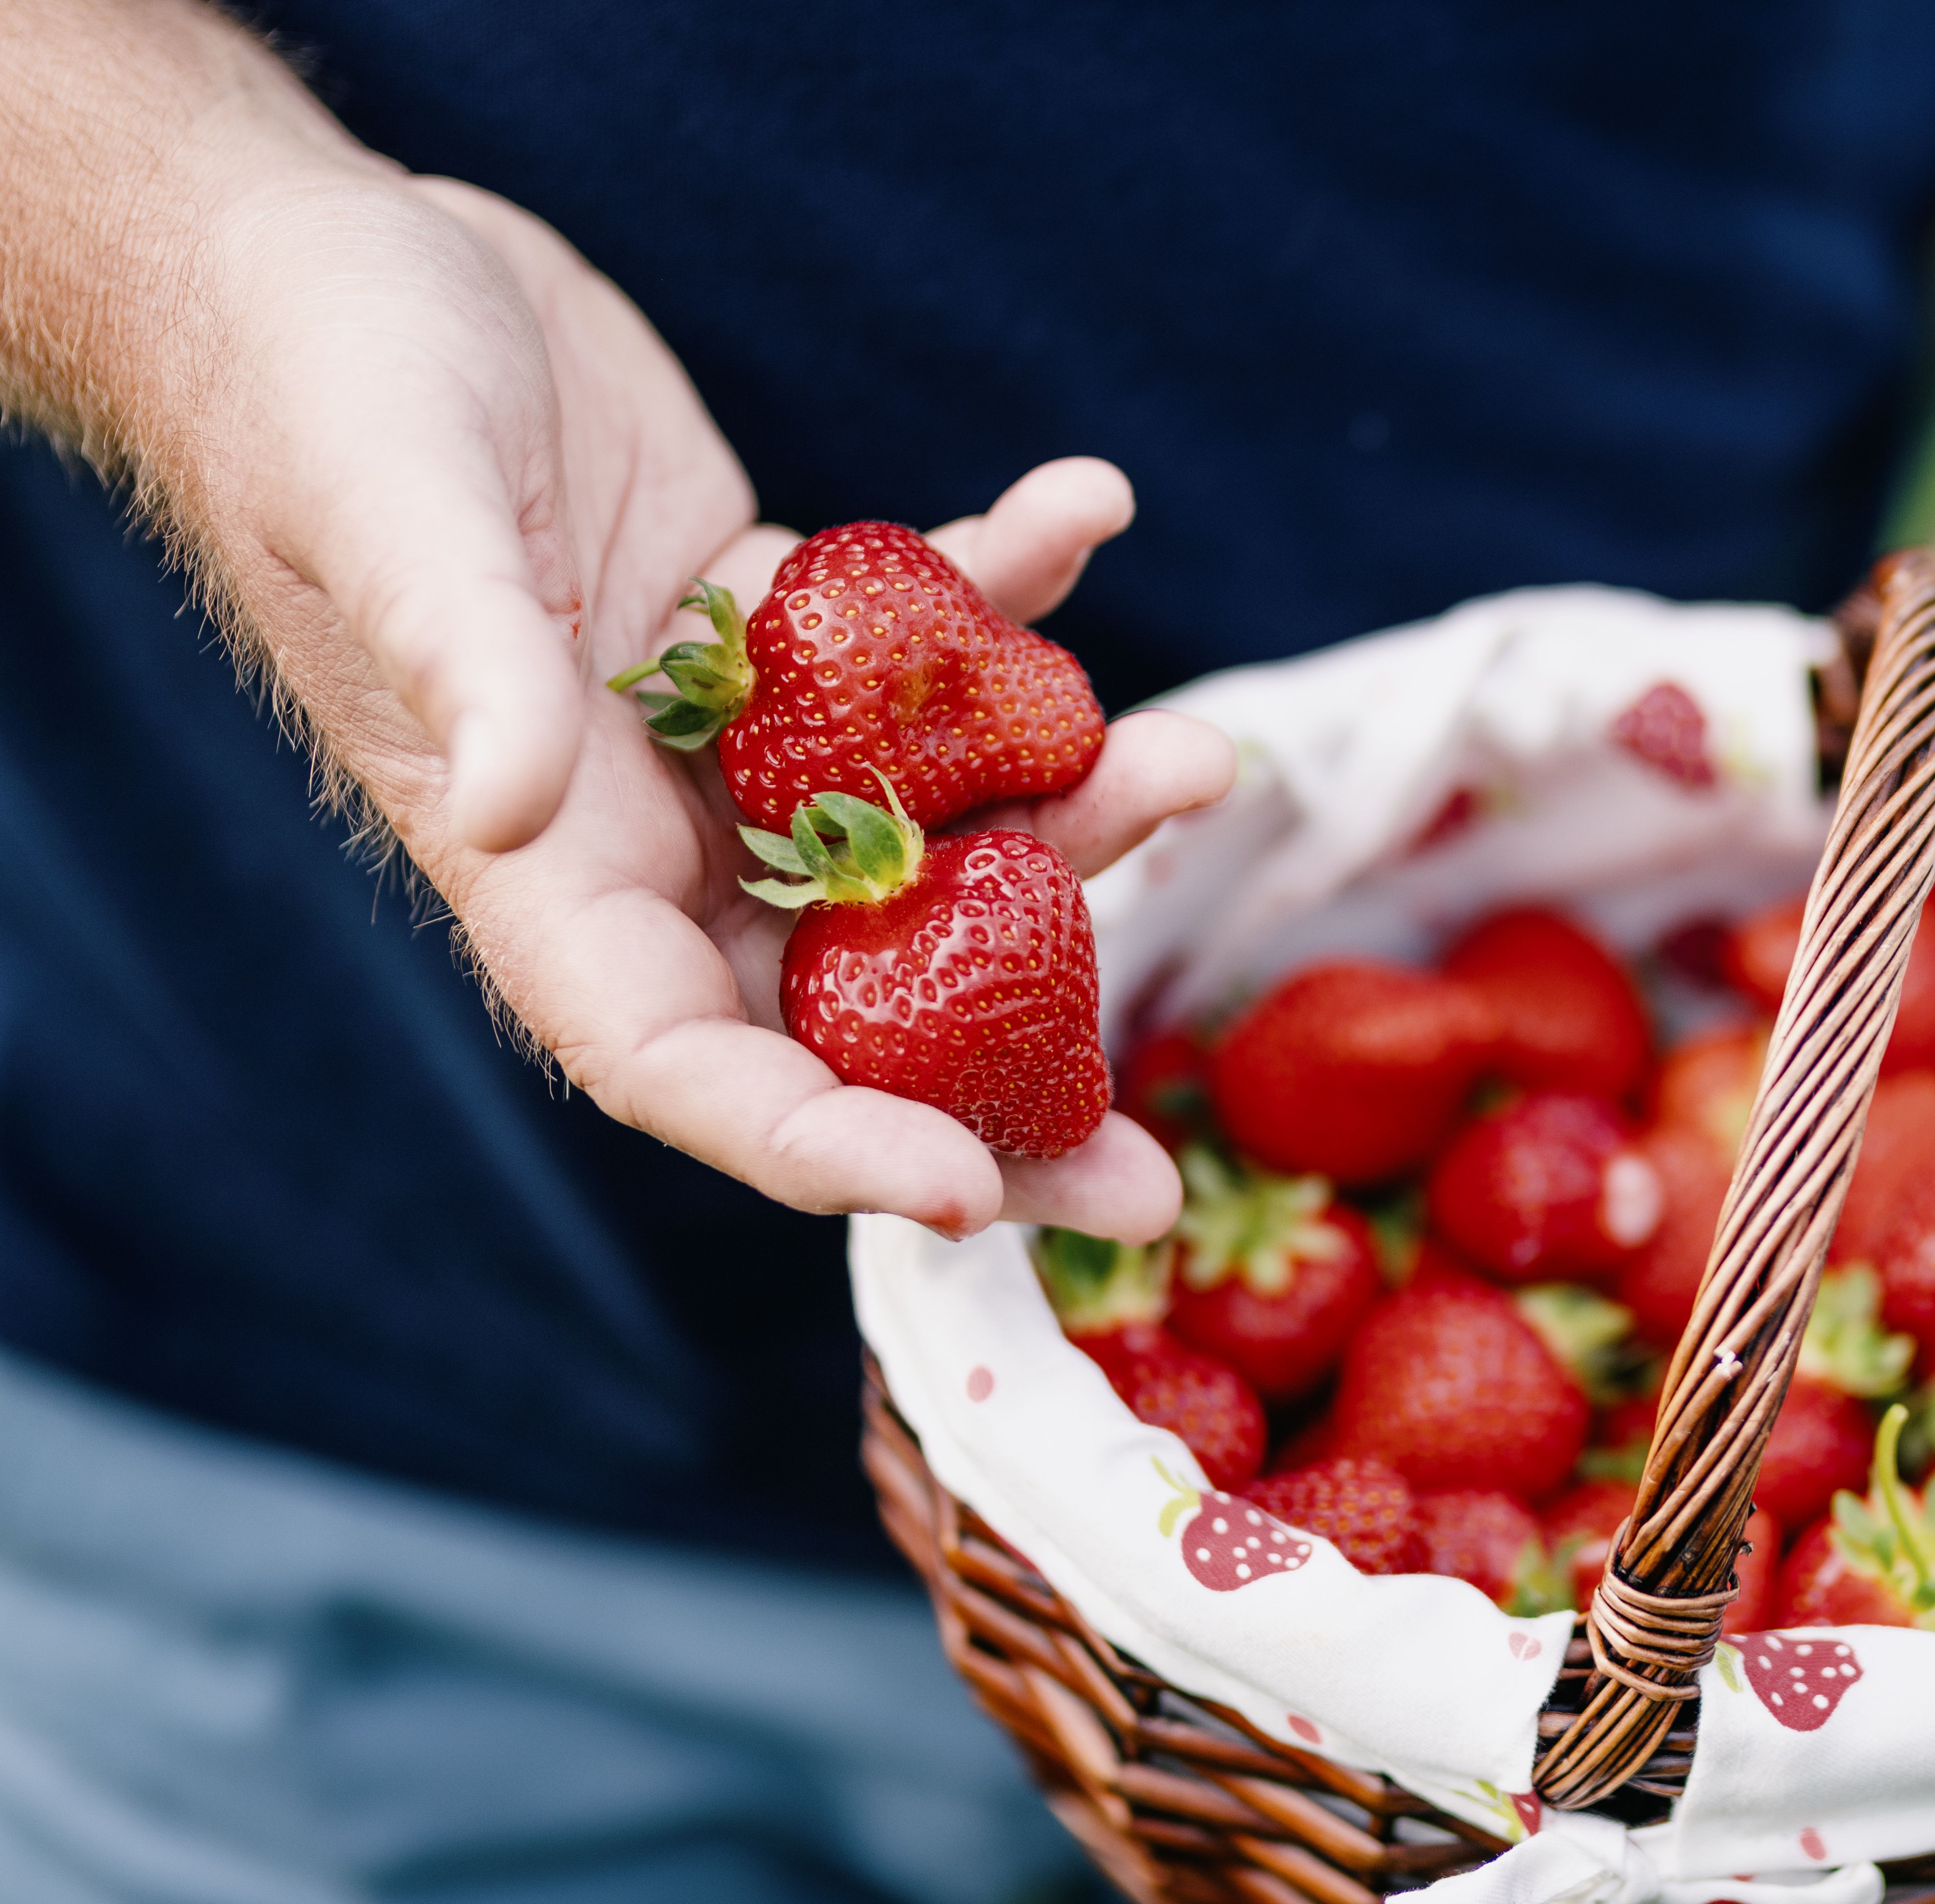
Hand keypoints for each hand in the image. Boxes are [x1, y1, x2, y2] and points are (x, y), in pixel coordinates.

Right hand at [178, 166, 1220, 1241]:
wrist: (336, 266)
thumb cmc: (314, 392)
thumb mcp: (384, 517)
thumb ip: (460, 668)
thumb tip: (510, 815)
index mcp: (545, 869)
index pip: (688, 1063)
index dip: (822, 1143)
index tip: (971, 1188)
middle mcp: (651, 834)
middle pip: (848, 1007)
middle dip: (1008, 1084)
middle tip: (1157, 1168)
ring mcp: (728, 736)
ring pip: (928, 830)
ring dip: (1073, 808)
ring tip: (1203, 756)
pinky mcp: (775, 621)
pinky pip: (920, 642)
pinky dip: (1011, 591)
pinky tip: (1088, 504)